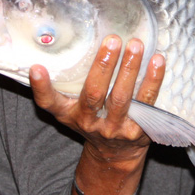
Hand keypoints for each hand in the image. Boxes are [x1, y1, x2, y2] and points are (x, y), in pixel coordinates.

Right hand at [29, 35, 164, 194]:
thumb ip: (69, 82)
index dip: (41, 87)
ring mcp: (114, 128)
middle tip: (112, 40)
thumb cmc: (92, 119)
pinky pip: (147, 103)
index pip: (49, 102)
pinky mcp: (138, 131)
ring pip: (122, 98)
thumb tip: (76, 38)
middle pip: (94, 94)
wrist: (115, 156)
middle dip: (104, 66)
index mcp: (68, 113)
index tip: (36, 67)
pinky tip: (158, 61)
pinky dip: (153, 81)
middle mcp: (89, 122)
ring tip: (136, 45)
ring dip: (130, 70)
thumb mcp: (73, 107)